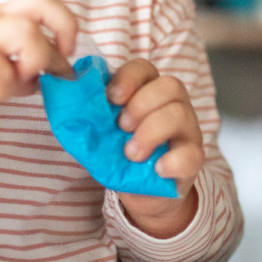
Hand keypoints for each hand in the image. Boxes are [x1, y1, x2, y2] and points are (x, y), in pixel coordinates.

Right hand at [0, 0, 76, 103]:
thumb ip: (0, 53)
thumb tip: (33, 82)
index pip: (42, 2)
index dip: (63, 24)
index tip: (64, 51)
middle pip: (45, 7)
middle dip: (62, 42)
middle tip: (55, 71)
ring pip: (29, 37)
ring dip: (34, 66)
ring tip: (17, 82)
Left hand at [107, 59, 201, 237]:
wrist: (143, 193)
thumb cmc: (122, 156)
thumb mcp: (104, 135)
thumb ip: (92, 119)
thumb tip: (67, 107)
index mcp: (149, 92)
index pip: (144, 68)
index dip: (128, 78)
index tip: (110, 98)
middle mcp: (173, 105)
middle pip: (169, 85)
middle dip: (140, 104)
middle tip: (121, 127)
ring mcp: (188, 131)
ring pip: (180, 114)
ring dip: (151, 132)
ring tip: (131, 154)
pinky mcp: (194, 159)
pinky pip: (192, 154)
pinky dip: (172, 161)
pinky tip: (157, 169)